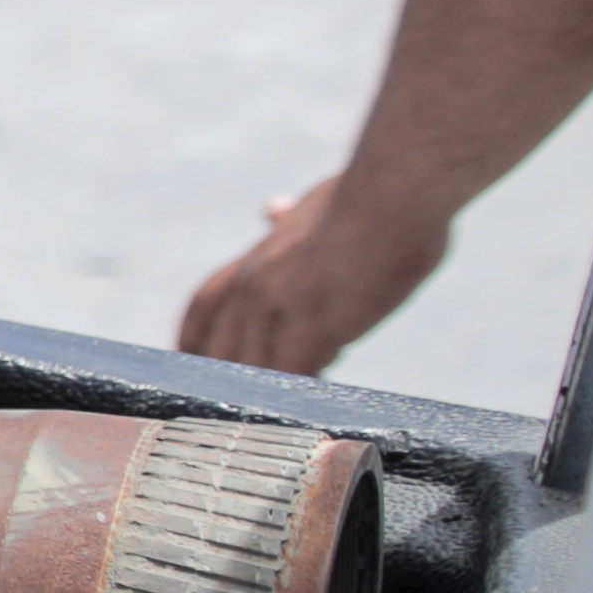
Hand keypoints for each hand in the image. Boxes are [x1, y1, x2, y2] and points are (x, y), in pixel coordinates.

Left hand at [180, 176, 440, 379]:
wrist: (395, 190)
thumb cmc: (371, 197)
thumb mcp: (315, 204)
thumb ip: (292, 220)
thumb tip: (273, 210)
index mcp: (255, 258)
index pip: (205, 304)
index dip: (197, 337)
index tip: (197, 359)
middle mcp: (254, 283)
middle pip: (218, 347)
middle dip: (229, 376)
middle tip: (247, 400)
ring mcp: (279, 305)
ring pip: (251, 367)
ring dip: (270, 388)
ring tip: (290, 402)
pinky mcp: (313, 323)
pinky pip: (292, 374)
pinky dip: (301, 392)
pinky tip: (320, 396)